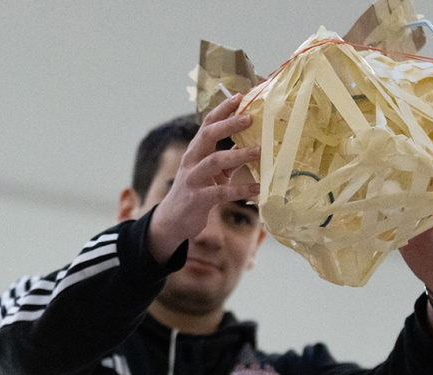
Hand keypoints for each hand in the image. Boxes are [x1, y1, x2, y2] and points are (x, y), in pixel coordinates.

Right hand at [148, 95, 260, 262]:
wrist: (172, 220)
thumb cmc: (195, 191)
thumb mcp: (211, 171)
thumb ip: (227, 156)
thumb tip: (250, 142)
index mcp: (196, 150)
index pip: (208, 123)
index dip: (223, 109)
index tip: (240, 96)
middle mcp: (192, 160)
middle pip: (208, 135)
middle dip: (229, 125)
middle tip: (250, 118)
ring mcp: (193, 179)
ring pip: (214, 161)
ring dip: (239, 155)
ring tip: (260, 151)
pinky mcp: (198, 199)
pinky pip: (221, 192)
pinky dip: (241, 190)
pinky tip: (257, 188)